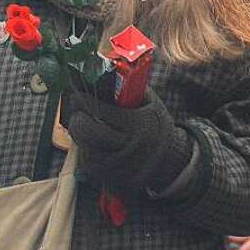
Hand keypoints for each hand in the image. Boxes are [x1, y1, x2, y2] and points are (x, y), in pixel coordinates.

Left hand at [66, 89, 191, 194]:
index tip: (77, 94)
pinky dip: (88, 153)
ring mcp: (121, 167)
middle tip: (77, 112)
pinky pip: (91, 167)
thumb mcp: (149, 102)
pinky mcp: (114, 182)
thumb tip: (98, 68)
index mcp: (137, 124)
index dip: (82, 100)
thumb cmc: (156, 125)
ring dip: (81, 137)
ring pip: (86, 150)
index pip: (99, 111)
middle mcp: (128, 147)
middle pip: (88, 133)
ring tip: (87, 127)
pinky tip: (94, 144)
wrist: (173, 161)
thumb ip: (126, 88)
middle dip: (77, 120)